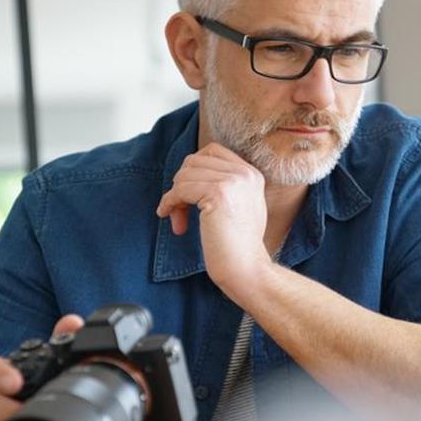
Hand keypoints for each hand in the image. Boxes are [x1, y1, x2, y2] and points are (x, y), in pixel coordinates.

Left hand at [156, 142, 270, 291]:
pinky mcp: (218, 194)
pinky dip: (169, 203)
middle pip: (194, 161)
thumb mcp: (238, 206)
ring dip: (174, 197)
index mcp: (251, 174)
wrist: (246, 269)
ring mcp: (233, 182)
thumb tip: (190, 173)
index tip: (188, 194)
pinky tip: (169, 217)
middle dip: (181, 184)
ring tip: (179, 220)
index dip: (192, 170)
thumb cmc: (237, 246)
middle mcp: (244, 173)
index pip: (211, 151)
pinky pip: (180, 189)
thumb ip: (224, 185)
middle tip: (179, 210)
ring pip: (184, 174)